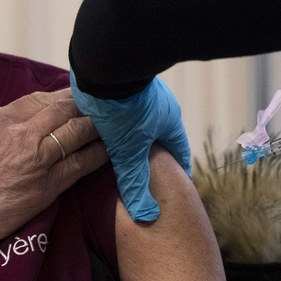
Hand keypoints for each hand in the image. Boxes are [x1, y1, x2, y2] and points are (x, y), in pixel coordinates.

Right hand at [0, 88, 107, 254]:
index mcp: (3, 118)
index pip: (42, 98)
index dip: (63, 93)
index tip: (77, 90)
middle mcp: (27, 135)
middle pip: (66, 111)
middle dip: (87, 103)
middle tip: (105, 99)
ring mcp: (41, 162)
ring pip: (79, 134)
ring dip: (99, 124)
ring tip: (115, 118)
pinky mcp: (49, 188)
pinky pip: (81, 165)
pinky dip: (98, 153)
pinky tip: (112, 147)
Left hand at [69, 72, 191, 221]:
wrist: (103, 63)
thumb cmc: (122, 108)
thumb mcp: (128, 150)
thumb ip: (135, 183)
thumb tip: (147, 217)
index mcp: (169, 122)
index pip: (179, 151)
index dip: (177, 170)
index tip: (177, 185)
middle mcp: (159, 106)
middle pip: (159, 136)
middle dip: (153, 154)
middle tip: (146, 174)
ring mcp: (140, 93)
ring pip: (139, 121)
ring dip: (132, 136)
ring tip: (122, 154)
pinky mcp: (119, 84)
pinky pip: (121, 108)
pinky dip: (115, 121)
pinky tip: (102, 130)